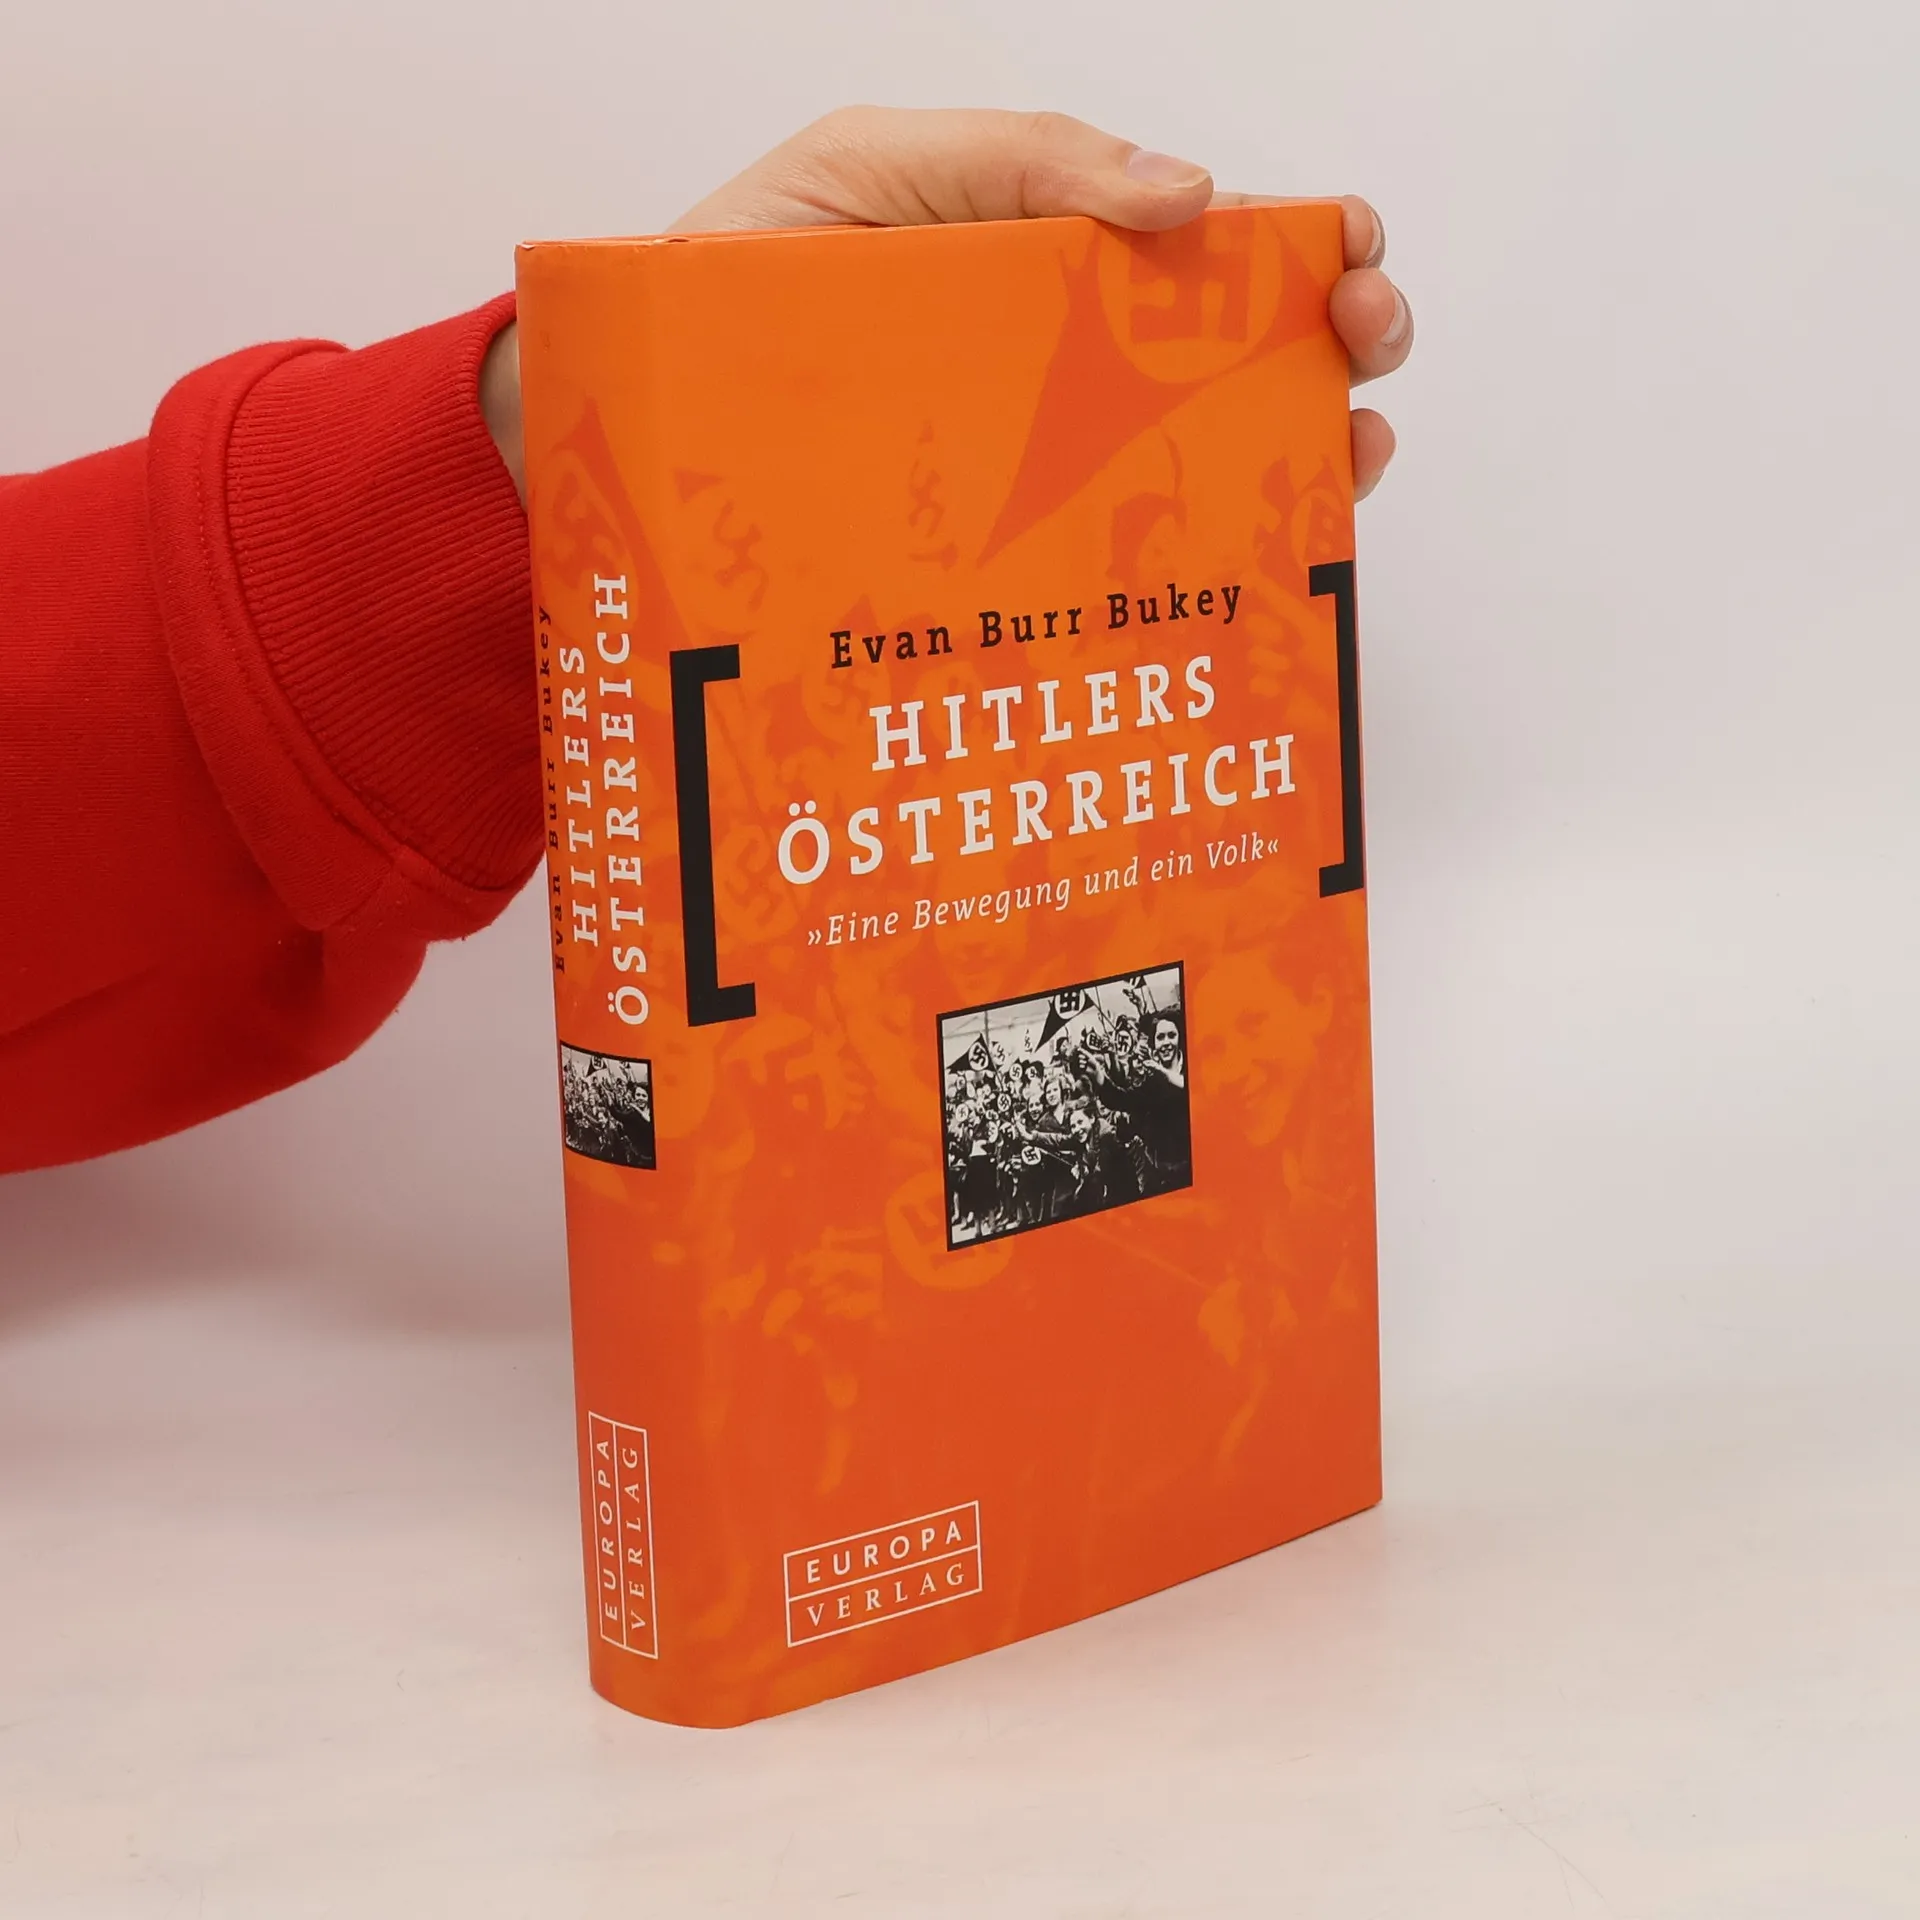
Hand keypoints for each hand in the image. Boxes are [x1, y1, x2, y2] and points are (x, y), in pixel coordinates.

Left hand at [482, 106, 1410, 501]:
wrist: (641, 416)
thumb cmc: (742, 276)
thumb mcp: (875, 169)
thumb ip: (1027, 159)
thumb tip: (1192, 194)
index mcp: (1053, 262)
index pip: (1213, 249)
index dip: (1307, 242)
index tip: (1352, 250)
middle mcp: (1071, 373)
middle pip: (1242, 357)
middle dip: (1338, 336)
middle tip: (1362, 340)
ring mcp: (1050, 472)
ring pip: (1215, 462)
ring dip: (1309, 448)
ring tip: (1346, 450)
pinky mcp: (1018, 562)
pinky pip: (1134, 563)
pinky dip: (1220, 554)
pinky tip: (1264, 543)